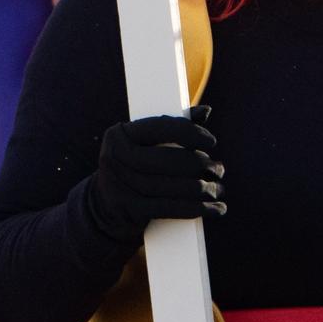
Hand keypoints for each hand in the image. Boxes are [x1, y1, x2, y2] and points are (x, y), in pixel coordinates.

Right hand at [87, 106, 224, 242]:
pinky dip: (196, 209)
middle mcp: (115, 157)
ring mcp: (119, 184)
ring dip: (202, 189)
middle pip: (169, 159)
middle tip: (219, 169)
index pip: (162, 127)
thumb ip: (173, 127)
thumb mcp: (145, 145)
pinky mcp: (128, 209)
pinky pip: (169, 208)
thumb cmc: (135, 168)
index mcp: (120, 134)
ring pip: (171, 186)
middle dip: (200, 164)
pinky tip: (216, 209)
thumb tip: (205, 112)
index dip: (191, 133)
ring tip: (218, 189)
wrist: (104, 207)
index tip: (212, 142)